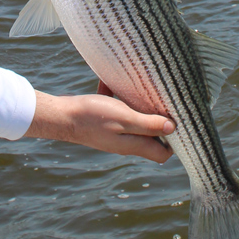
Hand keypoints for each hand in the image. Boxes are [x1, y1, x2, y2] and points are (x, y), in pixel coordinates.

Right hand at [25, 91, 174, 162]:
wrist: (61, 115)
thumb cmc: (92, 117)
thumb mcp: (124, 118)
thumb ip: (148, 124)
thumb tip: (173, 128)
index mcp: (133, 145)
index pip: (162, 154)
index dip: (173, 141)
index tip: (177, 120)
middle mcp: (125, 142)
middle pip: (150, 136)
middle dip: (158, 120)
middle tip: (163, 101)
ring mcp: (113, 132)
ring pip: (134, 121)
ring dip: (140, 107)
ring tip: (143, 90)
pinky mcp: (104, 122)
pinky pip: (117, 110)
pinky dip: (119, 98)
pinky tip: (114, 84)